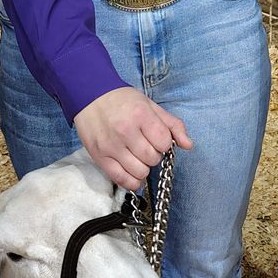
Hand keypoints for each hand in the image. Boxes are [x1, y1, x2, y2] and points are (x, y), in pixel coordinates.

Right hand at [74, 86, 192, 190]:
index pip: (164, 142)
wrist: (89, 96)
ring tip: (137, 156)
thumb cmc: (122, 100)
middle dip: (154, 155)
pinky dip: (132, 181)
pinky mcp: (99, 157)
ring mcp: (111, 146)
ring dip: (143, 167)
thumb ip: (172, 124)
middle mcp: (125, 132)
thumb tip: (188, 145)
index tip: (157, 138)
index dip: (164, 143)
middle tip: (146, 146)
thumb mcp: (150, 105)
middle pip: (153, 159)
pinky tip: (132, 172)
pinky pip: (121, 179)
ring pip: (140, 172)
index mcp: (140, 115)